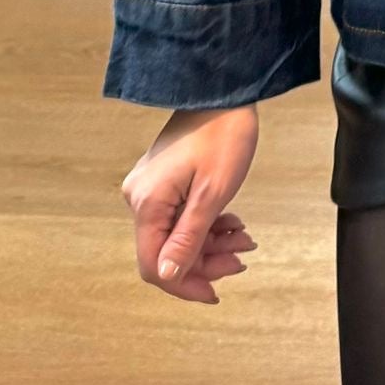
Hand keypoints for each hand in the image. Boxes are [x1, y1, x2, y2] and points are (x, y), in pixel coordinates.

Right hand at [120, 104, 260, 305]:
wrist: (224, 91)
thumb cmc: (223, 134)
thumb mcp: (213, 193)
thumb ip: (189, 237)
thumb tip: (167, 274)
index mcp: (147, 203)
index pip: (154, 265)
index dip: (185, 284)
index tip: (215, 293)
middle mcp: (140, 198)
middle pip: (166, 251)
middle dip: (206, 262)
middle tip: (241, 258)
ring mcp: (149, 189)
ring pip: (176, 235)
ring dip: (211, 244)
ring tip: (244, 238)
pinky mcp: (162, 181)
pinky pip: (179, 217)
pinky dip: (206, 225)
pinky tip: (232, 223)